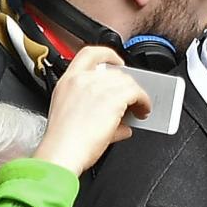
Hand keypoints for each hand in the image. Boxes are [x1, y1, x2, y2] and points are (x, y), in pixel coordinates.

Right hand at [32, 45, 147, 172]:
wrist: (61, 153)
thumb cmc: (63, 142)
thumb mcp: (72, 116)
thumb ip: (95, 110)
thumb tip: (120, 121)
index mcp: (67, 82)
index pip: (89, 54)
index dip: (108, 54)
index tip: (118, 62)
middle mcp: (81, 80)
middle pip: (115, 72)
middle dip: (127, 85)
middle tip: (132, 99)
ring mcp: (96, 88)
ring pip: (128, 82)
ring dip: (137, 94)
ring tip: (139, 108)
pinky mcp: (112, 99)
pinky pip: (137, 93)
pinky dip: (144, 101)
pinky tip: (143, 111)